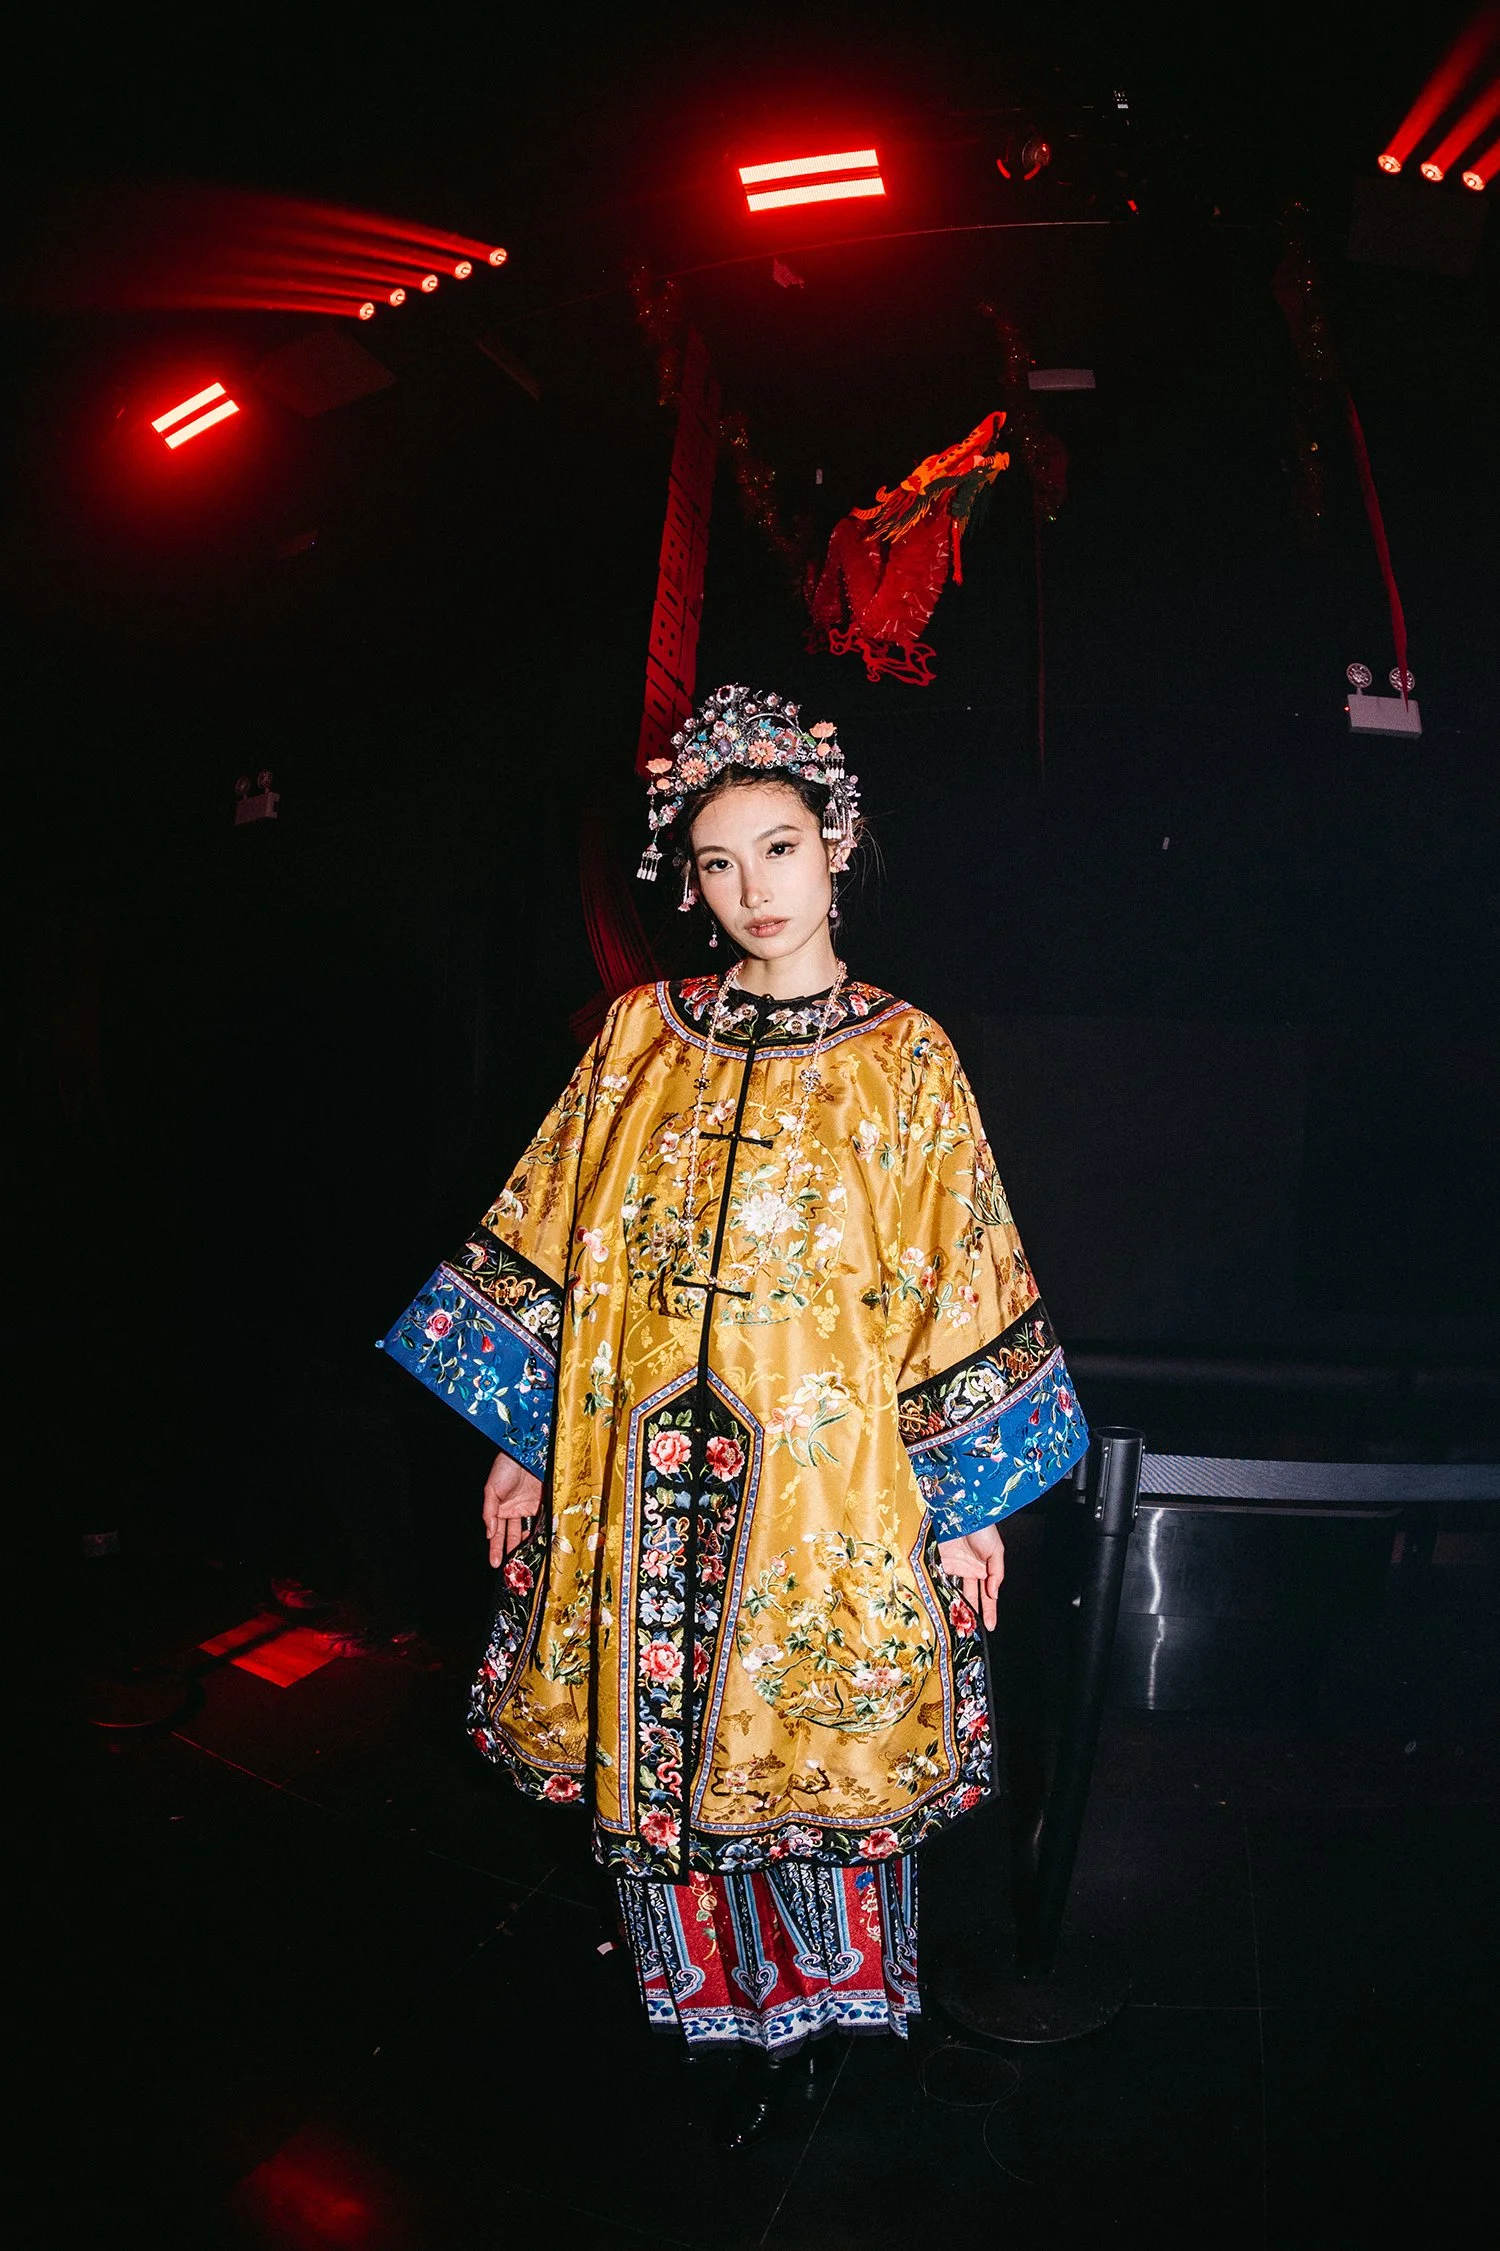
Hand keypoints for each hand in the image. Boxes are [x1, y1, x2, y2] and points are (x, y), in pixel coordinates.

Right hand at [483, 1451, 543, 1567]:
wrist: (527, 1451)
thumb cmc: (505, 1467)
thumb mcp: (491, 1489)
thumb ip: (489, 1512)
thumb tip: (489, 1533)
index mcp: (499, 1508)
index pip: (497, 1533)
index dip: (495, 1547)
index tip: (494, 1563)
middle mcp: (514, 1510)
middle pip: (511, 1536)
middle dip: (510, 1552)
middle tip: (510, 1569)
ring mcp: (529, 1507)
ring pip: (527, 1531)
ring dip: (525, 1545)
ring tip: (525, 1561)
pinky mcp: (543, 1503)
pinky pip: (541, 1521)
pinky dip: (540, 1533)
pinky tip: (540, 1545)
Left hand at [936, 1526, 1004, 1631]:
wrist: (962, 1511)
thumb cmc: (983, 1528)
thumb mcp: (996, 1551)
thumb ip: (996, 1574)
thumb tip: (993, 1594)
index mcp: (985, 1570)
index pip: (987, 1595)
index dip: (989, 1610)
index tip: (990, 1626)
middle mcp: (970, 1571)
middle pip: (971, 1597)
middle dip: (972, 1614)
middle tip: (971, 1631)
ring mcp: (955, 1567)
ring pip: (955, 1592)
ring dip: (956, 1606)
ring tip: (957, 1623)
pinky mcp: (941, 1562)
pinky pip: (941, 1580)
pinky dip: (942, 1592)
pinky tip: (942, 1605)